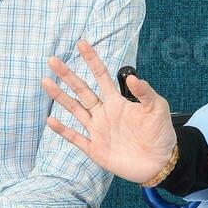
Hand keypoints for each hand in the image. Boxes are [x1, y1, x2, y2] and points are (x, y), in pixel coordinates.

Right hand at [43, 40, 177, 184]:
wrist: (160, 163)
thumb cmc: (161, 134)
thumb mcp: (158, 109)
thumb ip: (145, 92)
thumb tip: (133, 77)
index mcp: (117, 102)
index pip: (101, 76)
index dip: (91, 60)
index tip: (81, 44)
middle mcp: (104, 113)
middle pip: (82, 90)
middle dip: (67, 75)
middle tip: (53, 60)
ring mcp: (97, 130)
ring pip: (74, 110)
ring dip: (60, 97)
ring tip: (46, 82)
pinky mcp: (95, 149)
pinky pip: (75, 138)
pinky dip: (63, 130)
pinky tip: (50, 120)